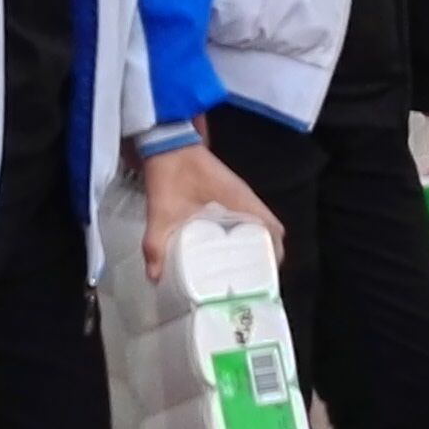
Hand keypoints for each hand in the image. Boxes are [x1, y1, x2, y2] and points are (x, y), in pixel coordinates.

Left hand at [137, 138, 280, 272]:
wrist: (165, 146)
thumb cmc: (169, 174)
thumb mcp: (160, 212)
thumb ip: (156, 243)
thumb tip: (154, 276)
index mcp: (239, 200)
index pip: (273, 228)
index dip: (274, 253)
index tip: (263, 276)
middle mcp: (244, 199)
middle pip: (269, 232)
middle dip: (264, 257)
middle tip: (248, 281)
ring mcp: (238, 197)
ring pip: (257, 226)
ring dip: (254, 248)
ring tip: (240, 273)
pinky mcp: (228, 197)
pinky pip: (244, 220)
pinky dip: (242, 237)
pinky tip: (226, 254)